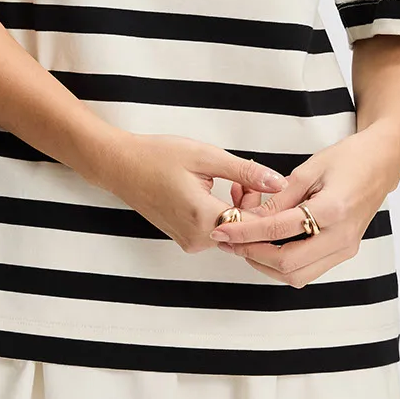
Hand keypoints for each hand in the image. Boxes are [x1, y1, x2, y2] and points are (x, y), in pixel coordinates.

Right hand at [104, 133, 286, 254]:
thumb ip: (246, 172)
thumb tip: (279, 183)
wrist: (120, 166)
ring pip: (233, 231)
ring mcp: (190, 242)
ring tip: (233, 181)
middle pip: (246, 230)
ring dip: (240, 208)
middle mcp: (197, 238)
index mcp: (203, 218)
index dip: (267, 203)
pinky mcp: (186, 239)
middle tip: (246, 177)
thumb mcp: (206, 156)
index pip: (255, 224)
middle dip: (254, 204)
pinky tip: (218, 192)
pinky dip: (225, 213)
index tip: (263, 180)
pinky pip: (218, 231)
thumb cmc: (157, 156)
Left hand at [215, 129, 398, 284]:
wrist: (382, 161)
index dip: (245, 232)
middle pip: (288, 264)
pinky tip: (267, 247)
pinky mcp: (345, 251)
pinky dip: (284, 264)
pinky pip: (309, 270)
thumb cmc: (349, 158)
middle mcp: (342, 237)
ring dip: (266, 265)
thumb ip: (279, 199)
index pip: (279, 230)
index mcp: (333, 210)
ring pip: (297, 275)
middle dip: (252, 255)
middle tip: (228, 242)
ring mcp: (346, 248)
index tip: (222, 230)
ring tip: (244, 245)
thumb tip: (250, 220)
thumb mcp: (308, 169)